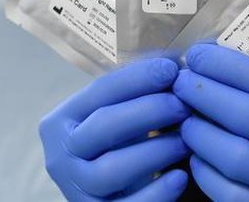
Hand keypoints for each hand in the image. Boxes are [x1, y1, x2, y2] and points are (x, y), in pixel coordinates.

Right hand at [39, 58, 190, 200]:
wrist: (112, 191)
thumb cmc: (118, 142)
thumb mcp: (118, 113)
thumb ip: (137, 90)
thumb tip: (175, 60)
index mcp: (63, 120)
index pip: (99, 91)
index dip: (137, 78)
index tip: (172, 68)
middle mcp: (61, 154)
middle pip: (102, 127)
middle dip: (147, 111)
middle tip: (183, 104)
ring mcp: (76, 188)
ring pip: (110, 169)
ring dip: (154, 151)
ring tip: (186, 141)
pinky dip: (156, 192)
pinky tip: (180, 177)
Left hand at [172, 42, 248, 200]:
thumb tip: (211, 64)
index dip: (224, 65)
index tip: (196, 56)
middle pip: (246, 115)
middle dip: (203, 95)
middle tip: (180, 84)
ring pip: (235, 157)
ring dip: (200, 134)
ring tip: (186, 120)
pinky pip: (231, 194)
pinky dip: (206, 172)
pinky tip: (197, 157)